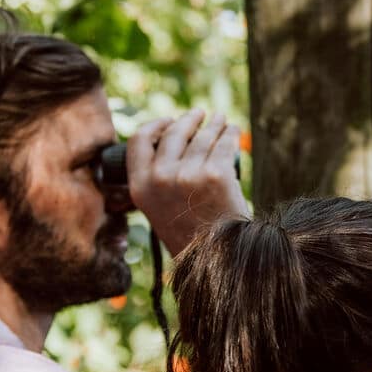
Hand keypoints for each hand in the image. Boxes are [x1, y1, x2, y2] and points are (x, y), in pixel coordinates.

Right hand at [125, 110, 249, 253]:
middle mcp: (160, 178)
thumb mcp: (158, 209)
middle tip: (200, 114)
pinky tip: (233, 131)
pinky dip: (230, 134)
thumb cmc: (190, 235)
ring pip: (203, 136)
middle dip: (189, 119)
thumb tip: (171, 140)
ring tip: (221, 121)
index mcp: (141, 186)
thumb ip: (157, 179)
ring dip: (214, 124)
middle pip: (174, 133)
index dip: (155, 125)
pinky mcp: (216, 175)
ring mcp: (188, 175)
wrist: (216, 258)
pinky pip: (224, 144)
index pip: (138, 140)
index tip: (169, 121)